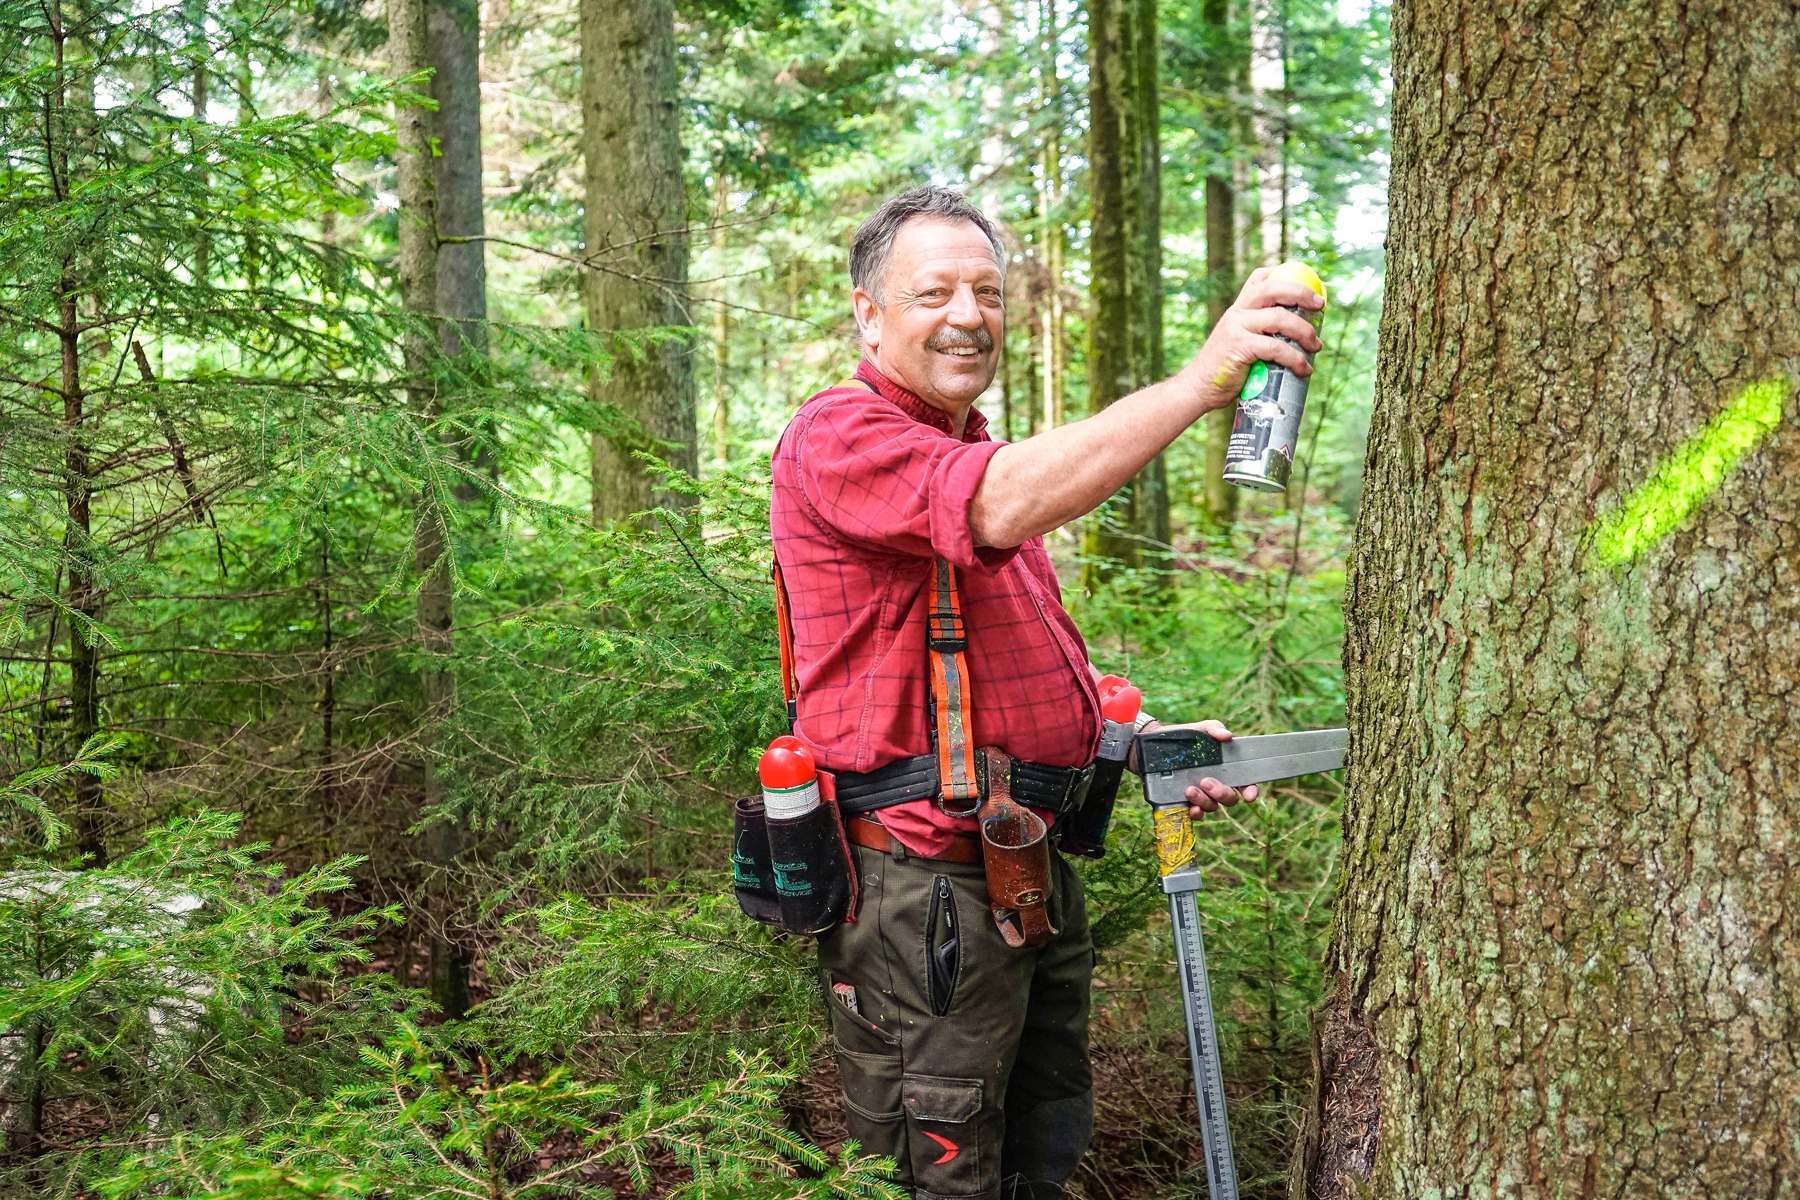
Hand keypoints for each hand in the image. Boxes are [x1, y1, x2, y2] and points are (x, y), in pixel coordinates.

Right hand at [1178, 266, 1325, 413]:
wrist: (1199, 387)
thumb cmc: (1225, 368)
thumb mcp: (1239, 340)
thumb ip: (1259, 333)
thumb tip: (1297, 337)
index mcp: (1238, 308)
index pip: (1259, 278)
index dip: (1284, 273)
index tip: (1307, 284)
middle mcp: (1237, 312)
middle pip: (1273, 289)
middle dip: (1301, 293)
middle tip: (1320, 306)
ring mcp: (1237, 328)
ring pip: (1279, 318)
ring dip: (1305, 332)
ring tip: (1317, 346)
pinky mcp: (1240, 347)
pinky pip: (1275, 348)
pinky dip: (1295, 358)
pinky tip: (1304, 369)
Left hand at [1183, 719, 1259, 817]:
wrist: (1155, 746)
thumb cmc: (1184, 737)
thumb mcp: (1200, 729)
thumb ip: (1214, 729)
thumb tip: (1227, 736)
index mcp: (1226, 770)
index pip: (1245, 783)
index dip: (1250, 790)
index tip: (1249, 794)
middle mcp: (1216, 786)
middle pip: (1229, 798)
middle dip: (1221, 793)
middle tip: (1206, 782)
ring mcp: (1202, 796)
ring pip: (1212, 806)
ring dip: (1204, 800)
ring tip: (1189, 789)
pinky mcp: (1186, 802)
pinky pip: (1196, 814)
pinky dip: (1196, 814)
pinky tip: (1191, 808)